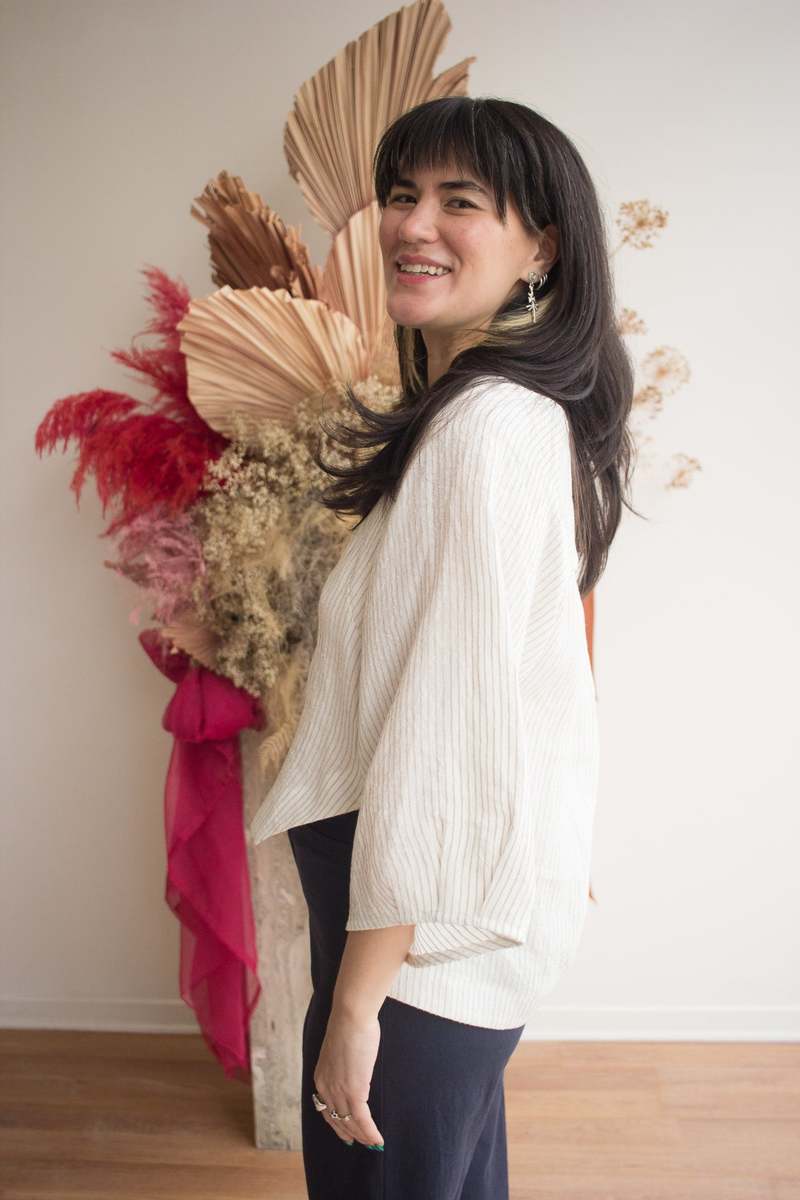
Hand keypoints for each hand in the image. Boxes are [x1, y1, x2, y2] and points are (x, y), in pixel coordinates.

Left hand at [313, 1008, 383, 1147]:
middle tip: (360, 1143)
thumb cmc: (349, 1025)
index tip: (345, 1132)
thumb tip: (353, 1069)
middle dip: (349, 1133)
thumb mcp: (339, 1050)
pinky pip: (362, 1119)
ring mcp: (339, 1091)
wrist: (351, 1016)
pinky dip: (370, 1132)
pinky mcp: (354, 1091)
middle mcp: (326, 1088)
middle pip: (336, 1120)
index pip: (326, 1110)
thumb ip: (342, 1065)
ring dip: (363, 1136)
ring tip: (373, 1144)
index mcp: (321, 1078)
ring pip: (350, 1123)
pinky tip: (377, 1138)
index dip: (336, 1123)